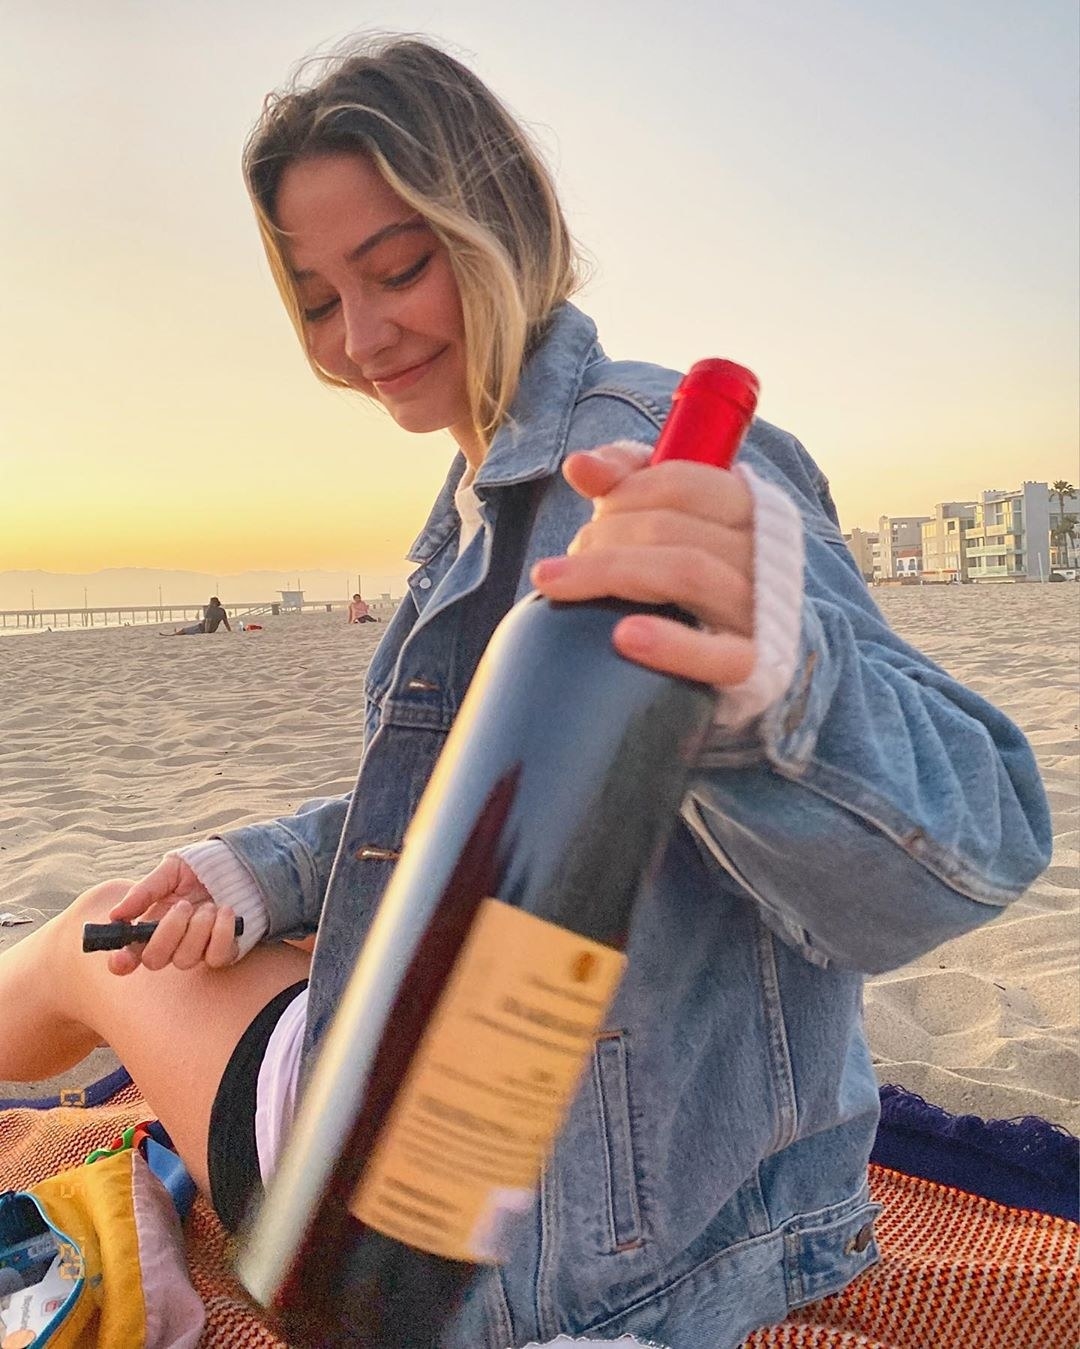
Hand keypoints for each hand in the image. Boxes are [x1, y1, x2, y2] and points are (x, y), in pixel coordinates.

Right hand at [105, 854, 238, 975]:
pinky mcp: (223, 951)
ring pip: (185, 959)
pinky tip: (226, 911)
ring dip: (198, 928)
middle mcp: (172, 942)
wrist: (238, 864)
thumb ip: (144, 892)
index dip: (122, 962)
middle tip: (184, 905)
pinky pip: (218, 957)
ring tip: (209, 905)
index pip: (129, 955)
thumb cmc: (200, 868)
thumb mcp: (170, 871)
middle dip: (168, 932)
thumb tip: (116, 915)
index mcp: (152, 925)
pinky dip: (222, 933)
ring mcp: (197, 949)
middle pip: (155, 960)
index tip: (121, 957)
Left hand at [530, 443, 755, 687]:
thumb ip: (626, 483)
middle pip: (671, 527)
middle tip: (566, 561)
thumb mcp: (666, 521)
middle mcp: (763, 555)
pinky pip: (720, 656)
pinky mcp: (756, 666)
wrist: (747, 659)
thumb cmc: (693, 579)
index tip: (594, 512)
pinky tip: (624, 637)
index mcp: (750, 511)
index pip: (683, 482)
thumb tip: (579, 465)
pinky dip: (672, 645)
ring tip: (561, 586)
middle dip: (603, 537)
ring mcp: (762, 611)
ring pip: (686, 572)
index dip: (624, 492)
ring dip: (610, 572)